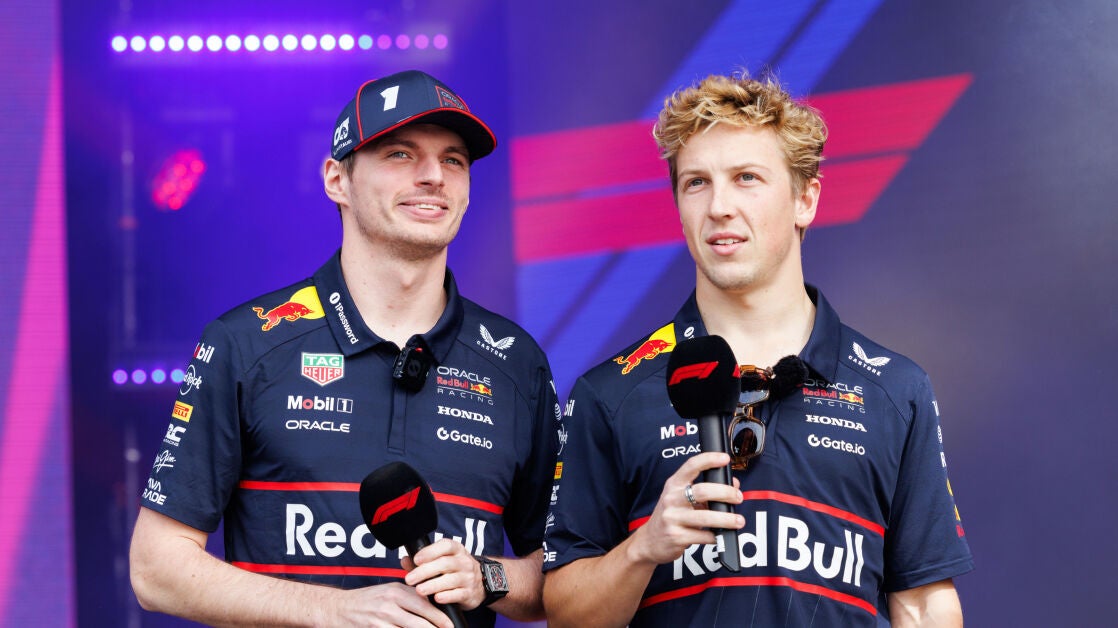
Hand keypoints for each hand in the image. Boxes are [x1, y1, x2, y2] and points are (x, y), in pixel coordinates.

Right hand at [334, 581, 453, 627]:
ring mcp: (381, 620)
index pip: (425, 606)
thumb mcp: (389, 590)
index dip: (441, 619)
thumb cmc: (367, 600)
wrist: (338, 608)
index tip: (451, 626)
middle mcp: (390, 604)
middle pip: (421, 623)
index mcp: (397, 591)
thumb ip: (409, 596)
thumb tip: (432, 604)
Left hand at [403, 538, 486, 609]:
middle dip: (425, 571)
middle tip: (410, 579)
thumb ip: (423, 561)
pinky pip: (458, 594)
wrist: (481, 584)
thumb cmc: (455, 570)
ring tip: (419, 590)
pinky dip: (447, 596)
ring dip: (433, 585)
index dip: (430, 551)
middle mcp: (464, 561)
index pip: (445, 546)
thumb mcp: (443, 560)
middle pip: (445, 563)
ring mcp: (469, 577)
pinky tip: (436, 598)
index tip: (416, 559)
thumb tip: (405, 560)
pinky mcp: (470, 593)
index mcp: (457, 550)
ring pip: (451, 580)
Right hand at [628, 452, 743, 565]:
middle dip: (726, 493)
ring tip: (738, 521)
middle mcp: (671, 499)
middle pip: (702, 491)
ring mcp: (672, 518)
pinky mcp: (676, 537)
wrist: (650, 541)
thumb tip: (733, 486)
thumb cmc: (672, 516)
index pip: (691, 466)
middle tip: (738, 497)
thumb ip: (706, 491)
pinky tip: (720, 535)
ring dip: (726, 519)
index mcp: (674, 485)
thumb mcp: (682, 498)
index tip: (725, 459)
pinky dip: (716, 536)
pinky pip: (703, 536)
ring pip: (705, 517)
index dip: (709, 459)